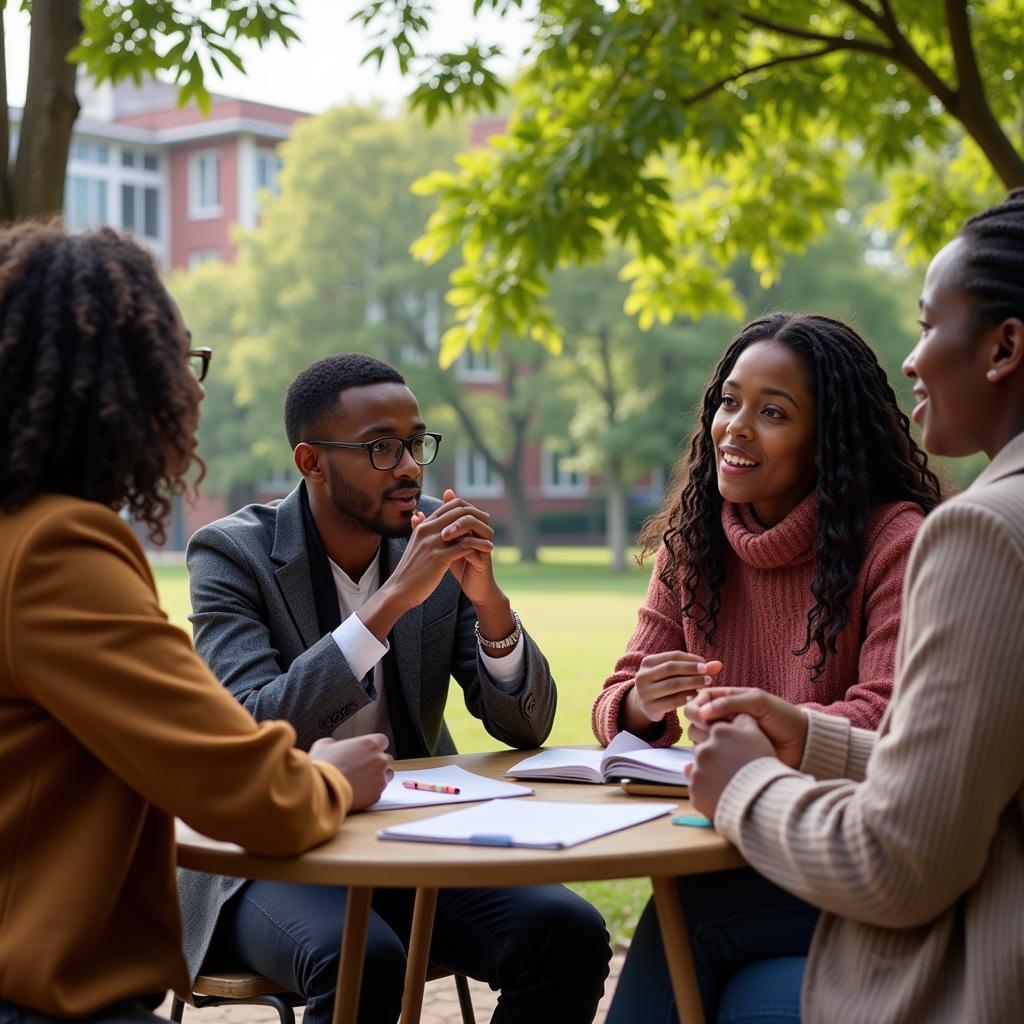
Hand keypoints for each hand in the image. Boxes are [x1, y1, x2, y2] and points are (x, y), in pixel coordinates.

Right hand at [309, 733, 392, 810]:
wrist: (321, 790)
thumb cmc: (323, 768)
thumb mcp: (324, 745)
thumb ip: (335, 743)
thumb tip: (333, 746)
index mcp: (369, 744)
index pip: (382, 741)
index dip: (374, 747)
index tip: (368, 751)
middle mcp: (379, 760)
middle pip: (386, 758)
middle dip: (377, 762)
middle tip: (363, 767)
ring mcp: (380, 778)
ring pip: (387, 775)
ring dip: (378, 776)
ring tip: (362, 781)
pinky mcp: (377, 795)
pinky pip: (379, 791)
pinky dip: (372, 791)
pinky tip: (359, 792)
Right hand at [388, 493, 496, 609]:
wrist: (399, 590)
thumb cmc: (410, 569)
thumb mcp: (414, 544)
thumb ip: (418, 528)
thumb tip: (419, 514)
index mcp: (423, 526)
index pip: (449, 506)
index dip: (467, 509)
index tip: (478, 517)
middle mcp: (427, 530)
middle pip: (458, 512)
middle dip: (476, 516)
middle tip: (488, 524)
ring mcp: (432, 543)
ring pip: (463, 527)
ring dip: (480, 531)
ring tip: (491, 538)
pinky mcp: (439, 558)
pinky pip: (464, 546)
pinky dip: (478, 546)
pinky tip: (488, 550)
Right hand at [625, 651, 722, 727]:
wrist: (645, 704)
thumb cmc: (664, 683)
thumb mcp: (674, 673)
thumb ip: (695, 667)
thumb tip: (718, 664)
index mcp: (647, 662)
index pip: (672, 656)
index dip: (691, 659)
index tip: (706, 664)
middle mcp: (642, 676)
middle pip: (671, 669)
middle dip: (692, 671)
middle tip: (708, 676)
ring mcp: (644, 692)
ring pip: (672, 685)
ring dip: (692, 684)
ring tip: (706, 685)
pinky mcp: (650, 707)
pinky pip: (672, 701)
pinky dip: (687, 697)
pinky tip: (697, 697)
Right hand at [683, 688, 807, 767]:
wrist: (802, 745)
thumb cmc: (783, 718)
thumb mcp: (758, 701)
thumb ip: (730, 702)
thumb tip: (701, 712)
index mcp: (729, 700)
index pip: (700, 699)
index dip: (696, 706)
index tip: (702, 717)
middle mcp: (724, 718)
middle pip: (695, 719)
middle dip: (699, 724)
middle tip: (713, 732)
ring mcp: (726, 738)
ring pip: (699, 738)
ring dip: (704, 740)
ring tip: (722, 745)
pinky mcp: (729, 756)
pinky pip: (710, 755)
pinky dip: (710, 755)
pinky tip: (721, 758)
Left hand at [686, 714, 774, 818]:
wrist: (763, 800)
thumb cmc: (762, 766)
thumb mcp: (758, 736)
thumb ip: (743, 720)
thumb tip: (733, 714)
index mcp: (718, 733)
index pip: (715, 732)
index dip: (726, 743)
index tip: (735, 753)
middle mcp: (703, 750)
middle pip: (705, 751)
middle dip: (715, 758)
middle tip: (732, 769)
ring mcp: (697, 772)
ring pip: (700, 770)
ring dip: (710, 774)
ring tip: (729, 783)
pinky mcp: (695, 793)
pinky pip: (698, 790)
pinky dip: (707, 792)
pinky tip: (722, 794)